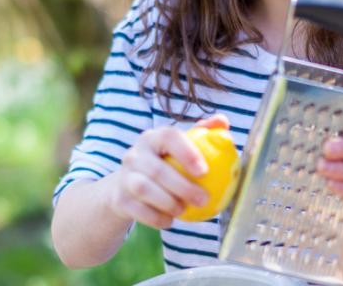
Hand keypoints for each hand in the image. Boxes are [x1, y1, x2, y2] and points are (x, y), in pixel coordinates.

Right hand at [105, 114, 228, 228]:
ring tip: (184, 209)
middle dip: (182, 187)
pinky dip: (155, 218)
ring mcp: (124, 176)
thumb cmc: (163, 163)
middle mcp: (135, 153)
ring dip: (168, 202)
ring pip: (144, 189)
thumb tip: (222, 121)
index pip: (169, 137)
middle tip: (203, 199)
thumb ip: (202, 133)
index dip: (187, 153)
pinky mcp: (119, 198)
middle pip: (157, 169)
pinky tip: (169, 220)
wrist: (127, 186)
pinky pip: (137, 210)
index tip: (204, 171)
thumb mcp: (179, 147)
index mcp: (153, 137)